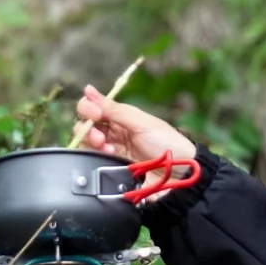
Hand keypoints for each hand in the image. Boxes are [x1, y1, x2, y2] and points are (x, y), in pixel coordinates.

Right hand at [75, 86, 195, 181]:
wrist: (180, 175)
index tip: (94, 113)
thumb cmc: (166, 143)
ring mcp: (110, 154)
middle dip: (87, 129)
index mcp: (120, 119)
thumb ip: (114, 109)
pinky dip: (96, 159)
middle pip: (84, 128)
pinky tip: (110, 157)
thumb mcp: (141, 122)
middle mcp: (112, 135)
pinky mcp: (110, 172)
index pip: (92, 109)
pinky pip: (92, 164)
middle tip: (100, 136)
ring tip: (108, 148)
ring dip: (92, 144)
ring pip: (86, 146)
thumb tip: (88, 89)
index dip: (88, 109)